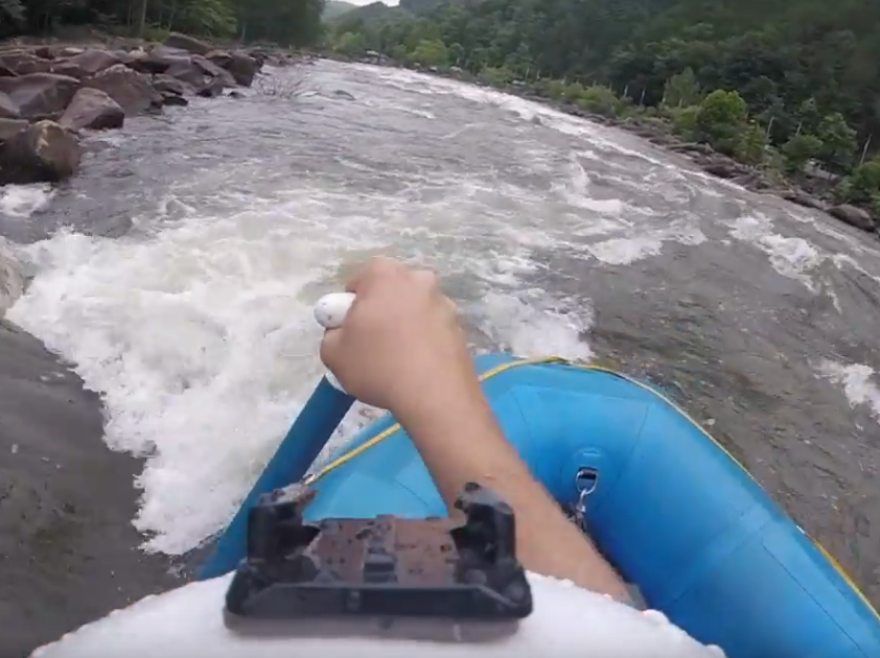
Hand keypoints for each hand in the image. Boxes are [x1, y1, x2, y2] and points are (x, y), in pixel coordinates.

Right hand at [320, 257, 476, 414]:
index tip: (351, 332)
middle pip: (390, 293)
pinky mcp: (460, 327)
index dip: (350, 307)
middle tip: (371, 346)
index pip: (359, 281)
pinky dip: (424, 343)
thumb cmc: (378, 365)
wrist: (435, 395)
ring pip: (413, 311)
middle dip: (380, 312)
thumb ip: (332, 334)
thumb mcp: (333, 353)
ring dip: (404, 327)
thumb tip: (343, 332)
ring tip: (397, 362)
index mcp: (385, 274)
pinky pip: (432, 330)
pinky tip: (417, 368)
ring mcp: (444, 302)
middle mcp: (419, 279)